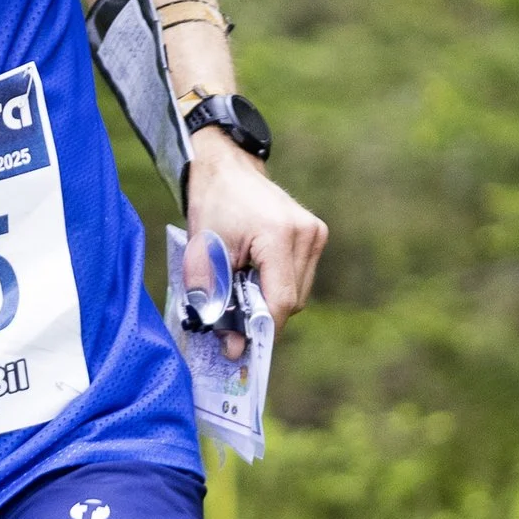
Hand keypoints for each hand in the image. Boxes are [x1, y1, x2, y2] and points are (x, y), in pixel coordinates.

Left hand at [185, 133, 325, 327]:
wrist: (227, 167)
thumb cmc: (212, 206)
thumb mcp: (202, 256)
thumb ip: (215, 302)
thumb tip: (233, 350)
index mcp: (279, 234)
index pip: (281, 301)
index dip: (261, 328)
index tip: (238, 344)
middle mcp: (306, 233)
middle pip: (293, 301)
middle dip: (262, 315)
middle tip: (231, 310)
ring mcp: (316, 233)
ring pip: (299, 293)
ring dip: (271, 299)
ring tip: (242, 282)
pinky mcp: (317, 234)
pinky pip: (300, 278)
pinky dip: (278, 284)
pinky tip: (255, 271)